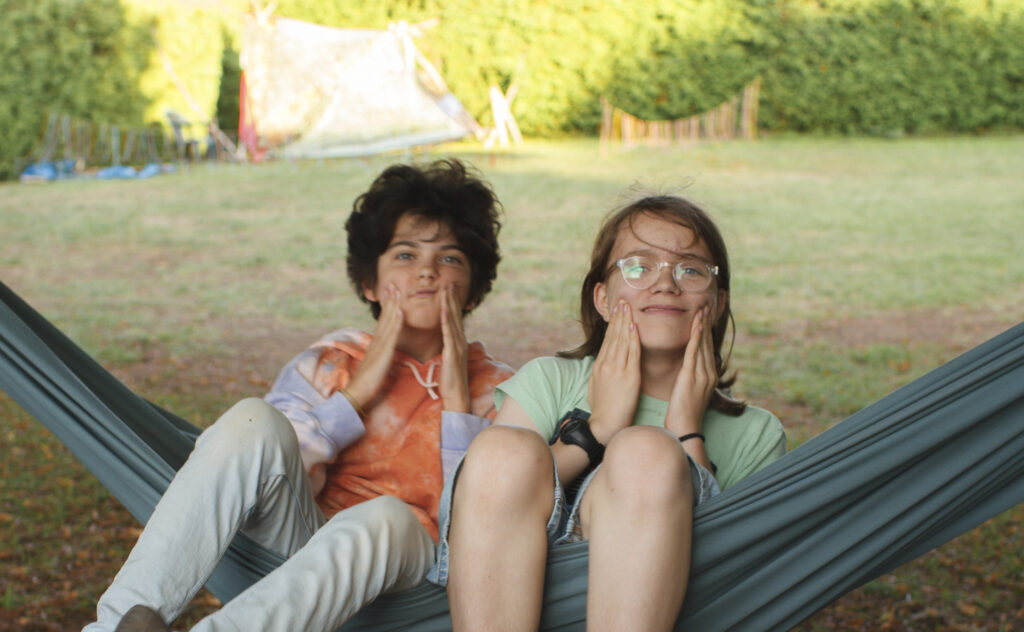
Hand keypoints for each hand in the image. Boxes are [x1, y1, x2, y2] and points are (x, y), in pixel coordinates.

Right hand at [346, 283, 403, 409]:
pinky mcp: (384, 353)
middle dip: (389, 299)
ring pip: (388, 321)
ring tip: (397, 289)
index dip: (387, 306)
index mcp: (376, 344)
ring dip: (393, 304)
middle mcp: (377, 341)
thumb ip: (382, 355)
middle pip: (384, 316)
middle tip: (392, 282)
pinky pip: (391, 335)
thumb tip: (386, 352)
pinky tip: (401, 310)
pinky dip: (396, 322)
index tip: (390, 292)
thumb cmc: (368, 383)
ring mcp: (380, 345)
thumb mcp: (377, 365)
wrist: (358, 393)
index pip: (383, 321)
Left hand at [439, 285, 470, 412]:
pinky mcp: (452, 353)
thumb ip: (448, 348)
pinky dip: (447, 320)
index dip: (452, 304)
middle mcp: (460, 342)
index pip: (455, 320)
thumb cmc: (450, 381)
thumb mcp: (449, 360)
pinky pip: (449, 333)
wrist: (456, 396)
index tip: (449, 291)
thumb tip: (446, 341)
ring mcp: (458, 347)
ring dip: (450, 304)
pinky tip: (444, 309)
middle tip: (449, 283)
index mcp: (458, 343)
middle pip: (456, 316)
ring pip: (453, 321)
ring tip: (447, 290)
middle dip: (452, 299)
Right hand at [587, 300, 640, 442]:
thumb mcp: (595, 387)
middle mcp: (607, 364)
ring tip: (628, 306)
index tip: (616, 310)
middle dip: (619, 317)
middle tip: (622, 300)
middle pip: (614, 335)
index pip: (607, 339)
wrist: (604, 425)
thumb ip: (600, 373)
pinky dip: (633, 338)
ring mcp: (617, 369)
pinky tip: (635, 326)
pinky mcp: (628, 376)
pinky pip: (632, 353)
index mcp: (599, 366)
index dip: (613, 323)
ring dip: (626, 321)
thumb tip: (601, 364)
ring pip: (622, 340)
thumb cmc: (602, 410)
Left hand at [665, 305, 717, 437]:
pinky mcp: (691, 378)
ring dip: (702, 326)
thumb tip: (685, 367)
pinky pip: (694, 353)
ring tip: (701, 311)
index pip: (707, 348)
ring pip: (702, 345)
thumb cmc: (683, 412)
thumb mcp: (689, 390)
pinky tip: (696, 326)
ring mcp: (702, 375)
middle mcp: (708, 373)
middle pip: (708, 344)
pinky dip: (696, 338)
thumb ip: (689, 376)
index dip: (706, 332)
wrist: (685, 428)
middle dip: (706, 325)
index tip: (704, 317)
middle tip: (705, 307)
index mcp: (708, 376)